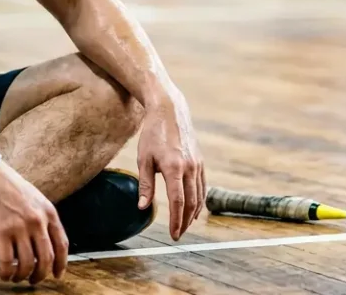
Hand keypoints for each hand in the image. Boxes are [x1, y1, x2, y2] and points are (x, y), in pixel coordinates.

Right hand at [0, 162, 68, 284]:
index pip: (62, 245)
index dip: (61, 264)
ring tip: (16, 278)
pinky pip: (7, 262)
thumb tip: (45, 244)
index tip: (57, 274)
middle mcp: (37, 221)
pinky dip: (7, 273)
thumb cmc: (10, 187)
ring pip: (27, 264)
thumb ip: (43, 219)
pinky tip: (4, 274)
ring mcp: (19, 227)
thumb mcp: (36, 199)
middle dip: (41, 275)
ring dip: (22, 276)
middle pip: (46, 259)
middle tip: (34, 281)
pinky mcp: (0, 232)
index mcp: (48, 213)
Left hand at [136, 93, 204, 240]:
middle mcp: (189, 167)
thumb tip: (143, 208)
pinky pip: (202, 186)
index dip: (176, 221)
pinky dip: (199, 200)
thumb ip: (145, 185)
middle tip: (178, 234)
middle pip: (191, 202)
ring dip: (193, 213)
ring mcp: (197, 164)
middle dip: (185, 221)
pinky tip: (194, 208)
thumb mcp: (144, 159)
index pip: (178, 202)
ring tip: (185, 225)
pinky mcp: (200, 161)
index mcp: (174, 167)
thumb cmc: (153, 134)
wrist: (170, 111)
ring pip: (199, 196)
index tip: (173, 234)